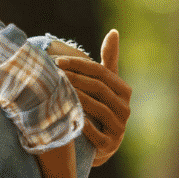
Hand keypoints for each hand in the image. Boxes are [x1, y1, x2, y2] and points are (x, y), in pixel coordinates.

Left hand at [56, 29, 130, 161]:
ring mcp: (119, 128)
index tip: (58, 61)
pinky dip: (81, 124)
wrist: (101, 144)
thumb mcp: (106, 84)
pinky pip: (95, 133)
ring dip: (76, 98)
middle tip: (53, 74)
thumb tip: (114, 31)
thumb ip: (109, 60)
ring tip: (55, 91)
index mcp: (124, 91)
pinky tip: (64, 116)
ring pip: (98, 108)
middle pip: (99, 88)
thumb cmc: (101, 106)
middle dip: (75, 79)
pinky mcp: (109, 145)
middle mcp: (126, 109)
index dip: (80, 65)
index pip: (102, 72)